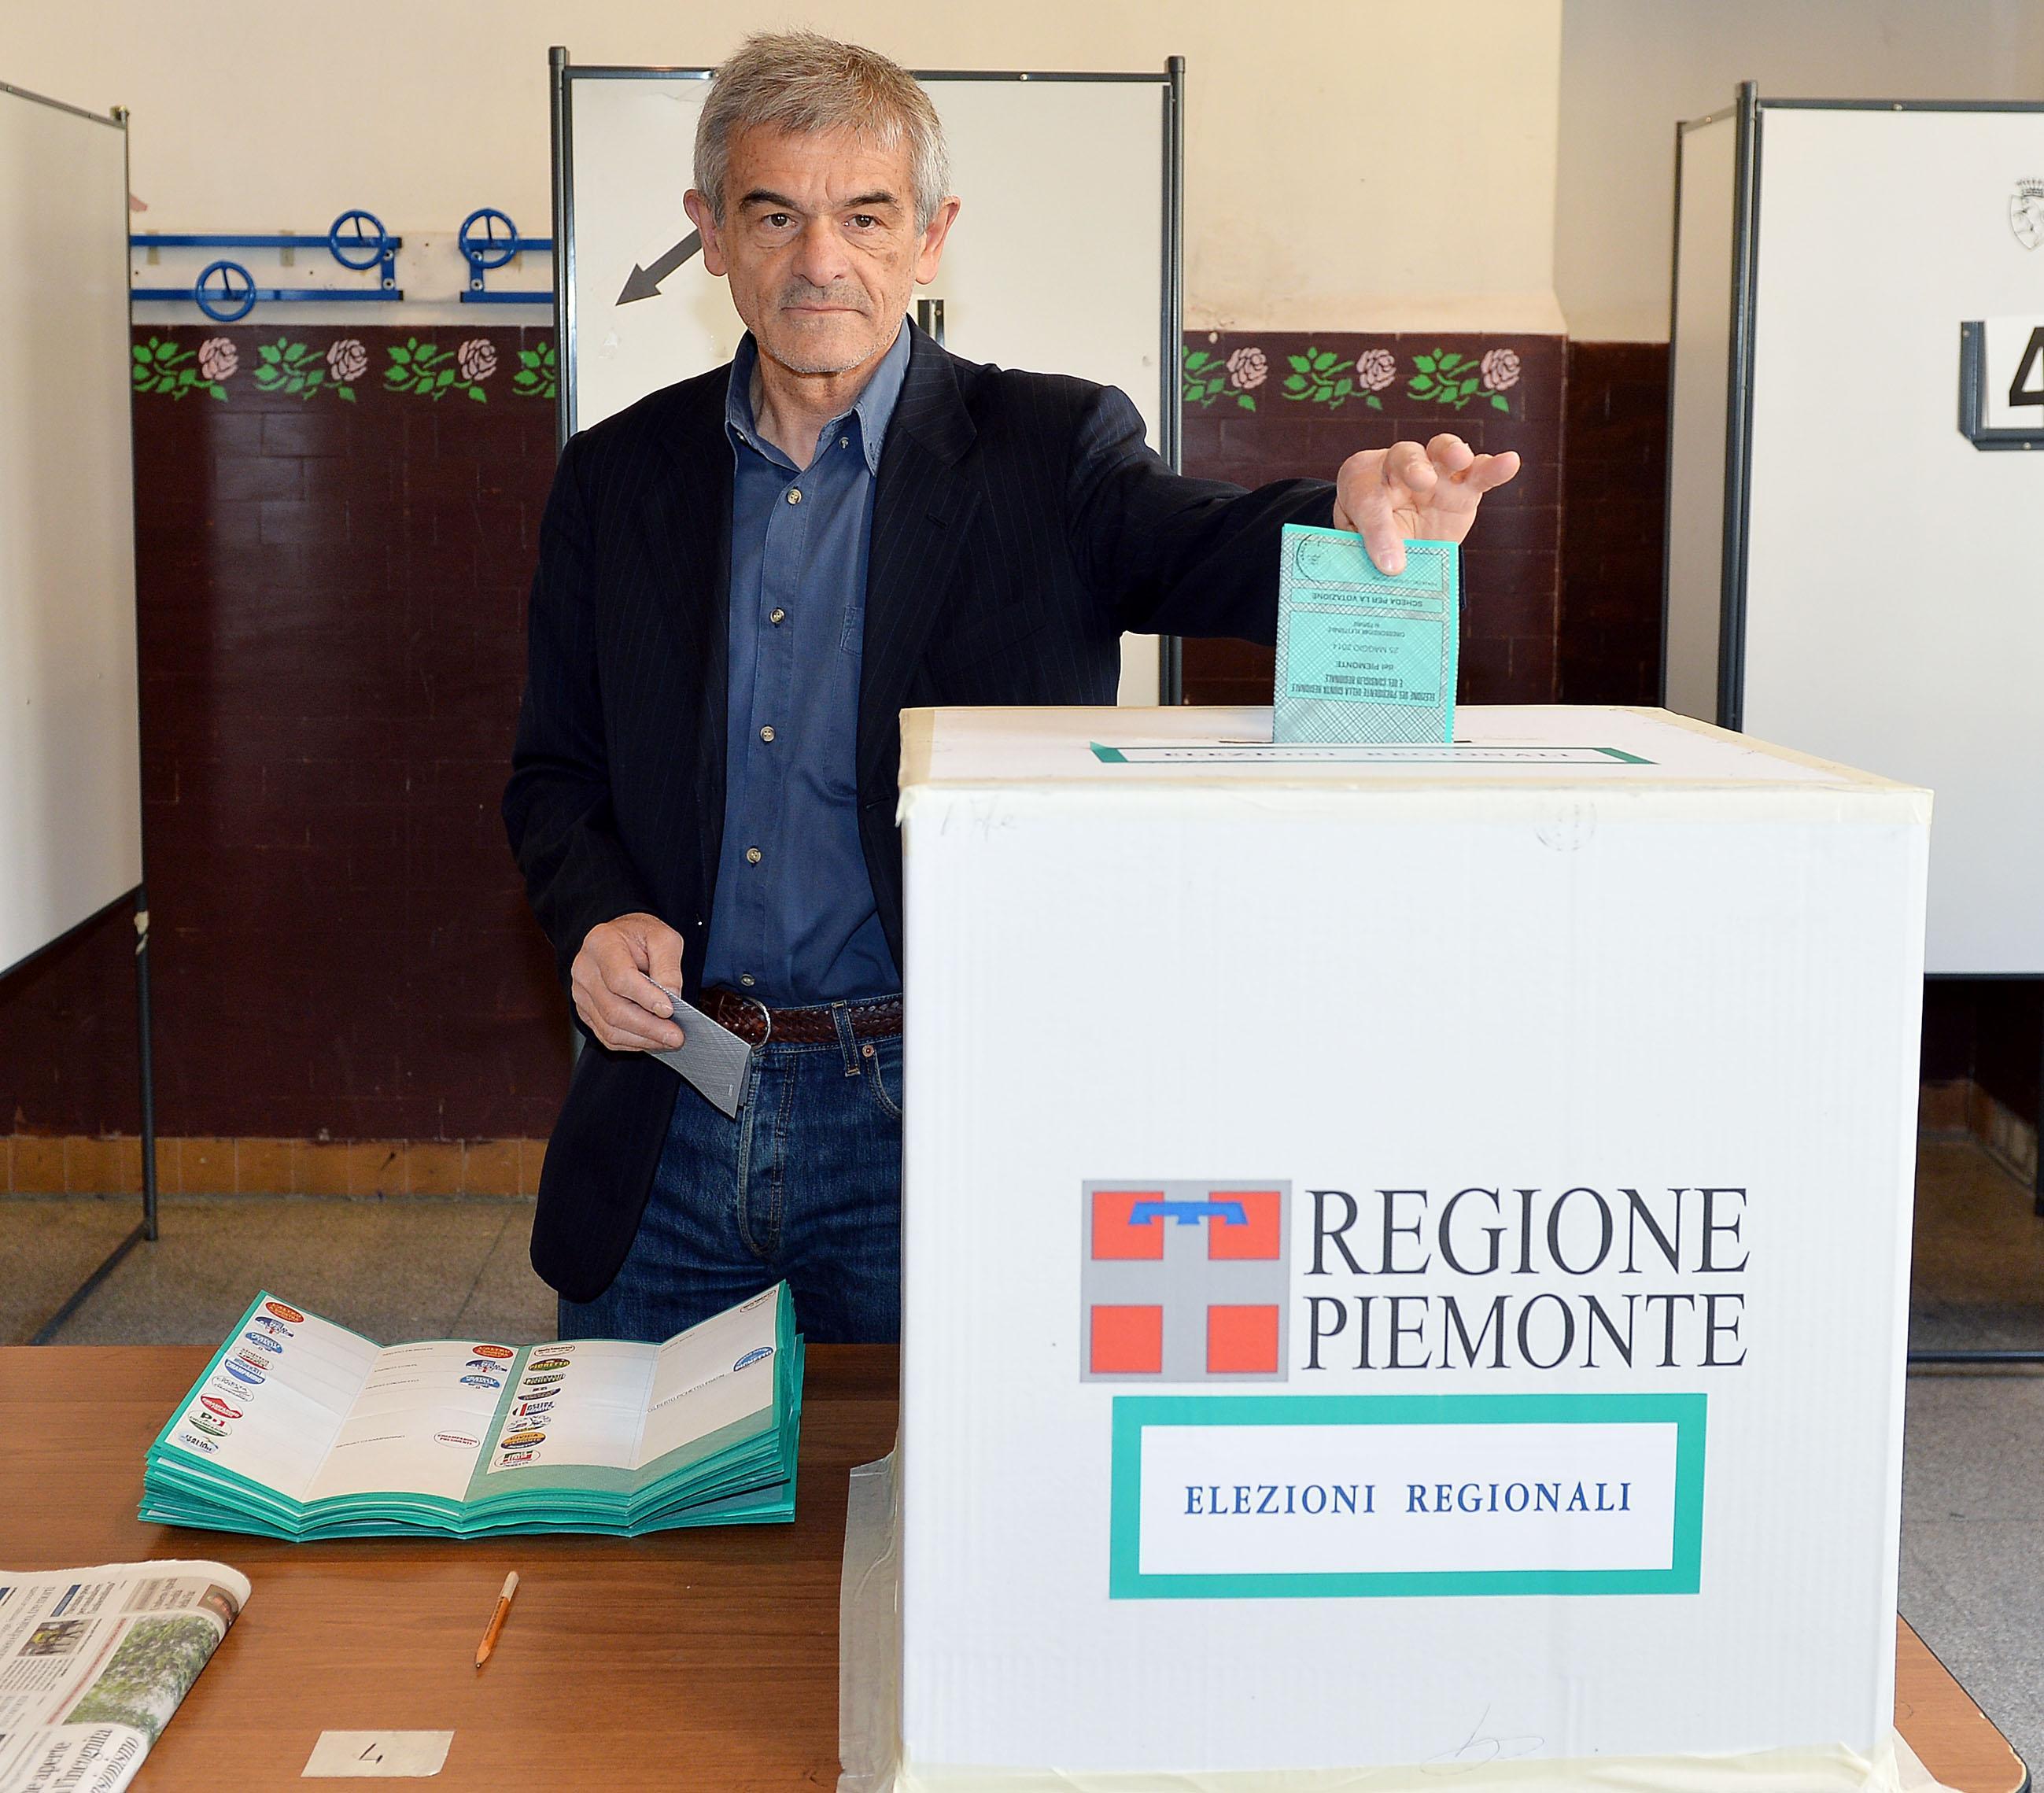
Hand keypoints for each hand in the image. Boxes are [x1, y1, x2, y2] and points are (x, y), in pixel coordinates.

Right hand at [571, 912, 685, 1051]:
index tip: (669, 1010)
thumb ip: (668, 966)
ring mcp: (581, 992)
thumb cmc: (641, 937)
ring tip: (669, 1040)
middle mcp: (584, 969)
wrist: (621, 939)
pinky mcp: (585, 1010)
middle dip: (648, 1027)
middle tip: (676, 1036)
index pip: (620, 978)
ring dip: (642, 1039)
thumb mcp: (663, 938)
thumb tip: (670, 996)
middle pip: (613, 1009)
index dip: (645, 998)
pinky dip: (632, 1043)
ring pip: (609, 1027)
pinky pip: (606, 1035)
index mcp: (601, 943)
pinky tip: (652, 1040)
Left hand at [1333, 433, 1520, 575]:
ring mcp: (1435, 476)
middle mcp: (1397, 468)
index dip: (1376, 528)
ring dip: (1452, 451)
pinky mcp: (1463, 491)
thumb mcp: (1360, 542)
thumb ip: (1374, 548)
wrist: (1390, 540)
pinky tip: (1509, 462)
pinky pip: (1479, 475)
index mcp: (1362, 479)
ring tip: (1460, 458)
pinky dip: (1494, 468)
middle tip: (1420, 480)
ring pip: (1442, 452)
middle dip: (1413, 467)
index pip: (1366, 496)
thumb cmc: (1369, 535)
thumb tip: (1395, 569)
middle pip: (1404, 457)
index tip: (1388, 562)